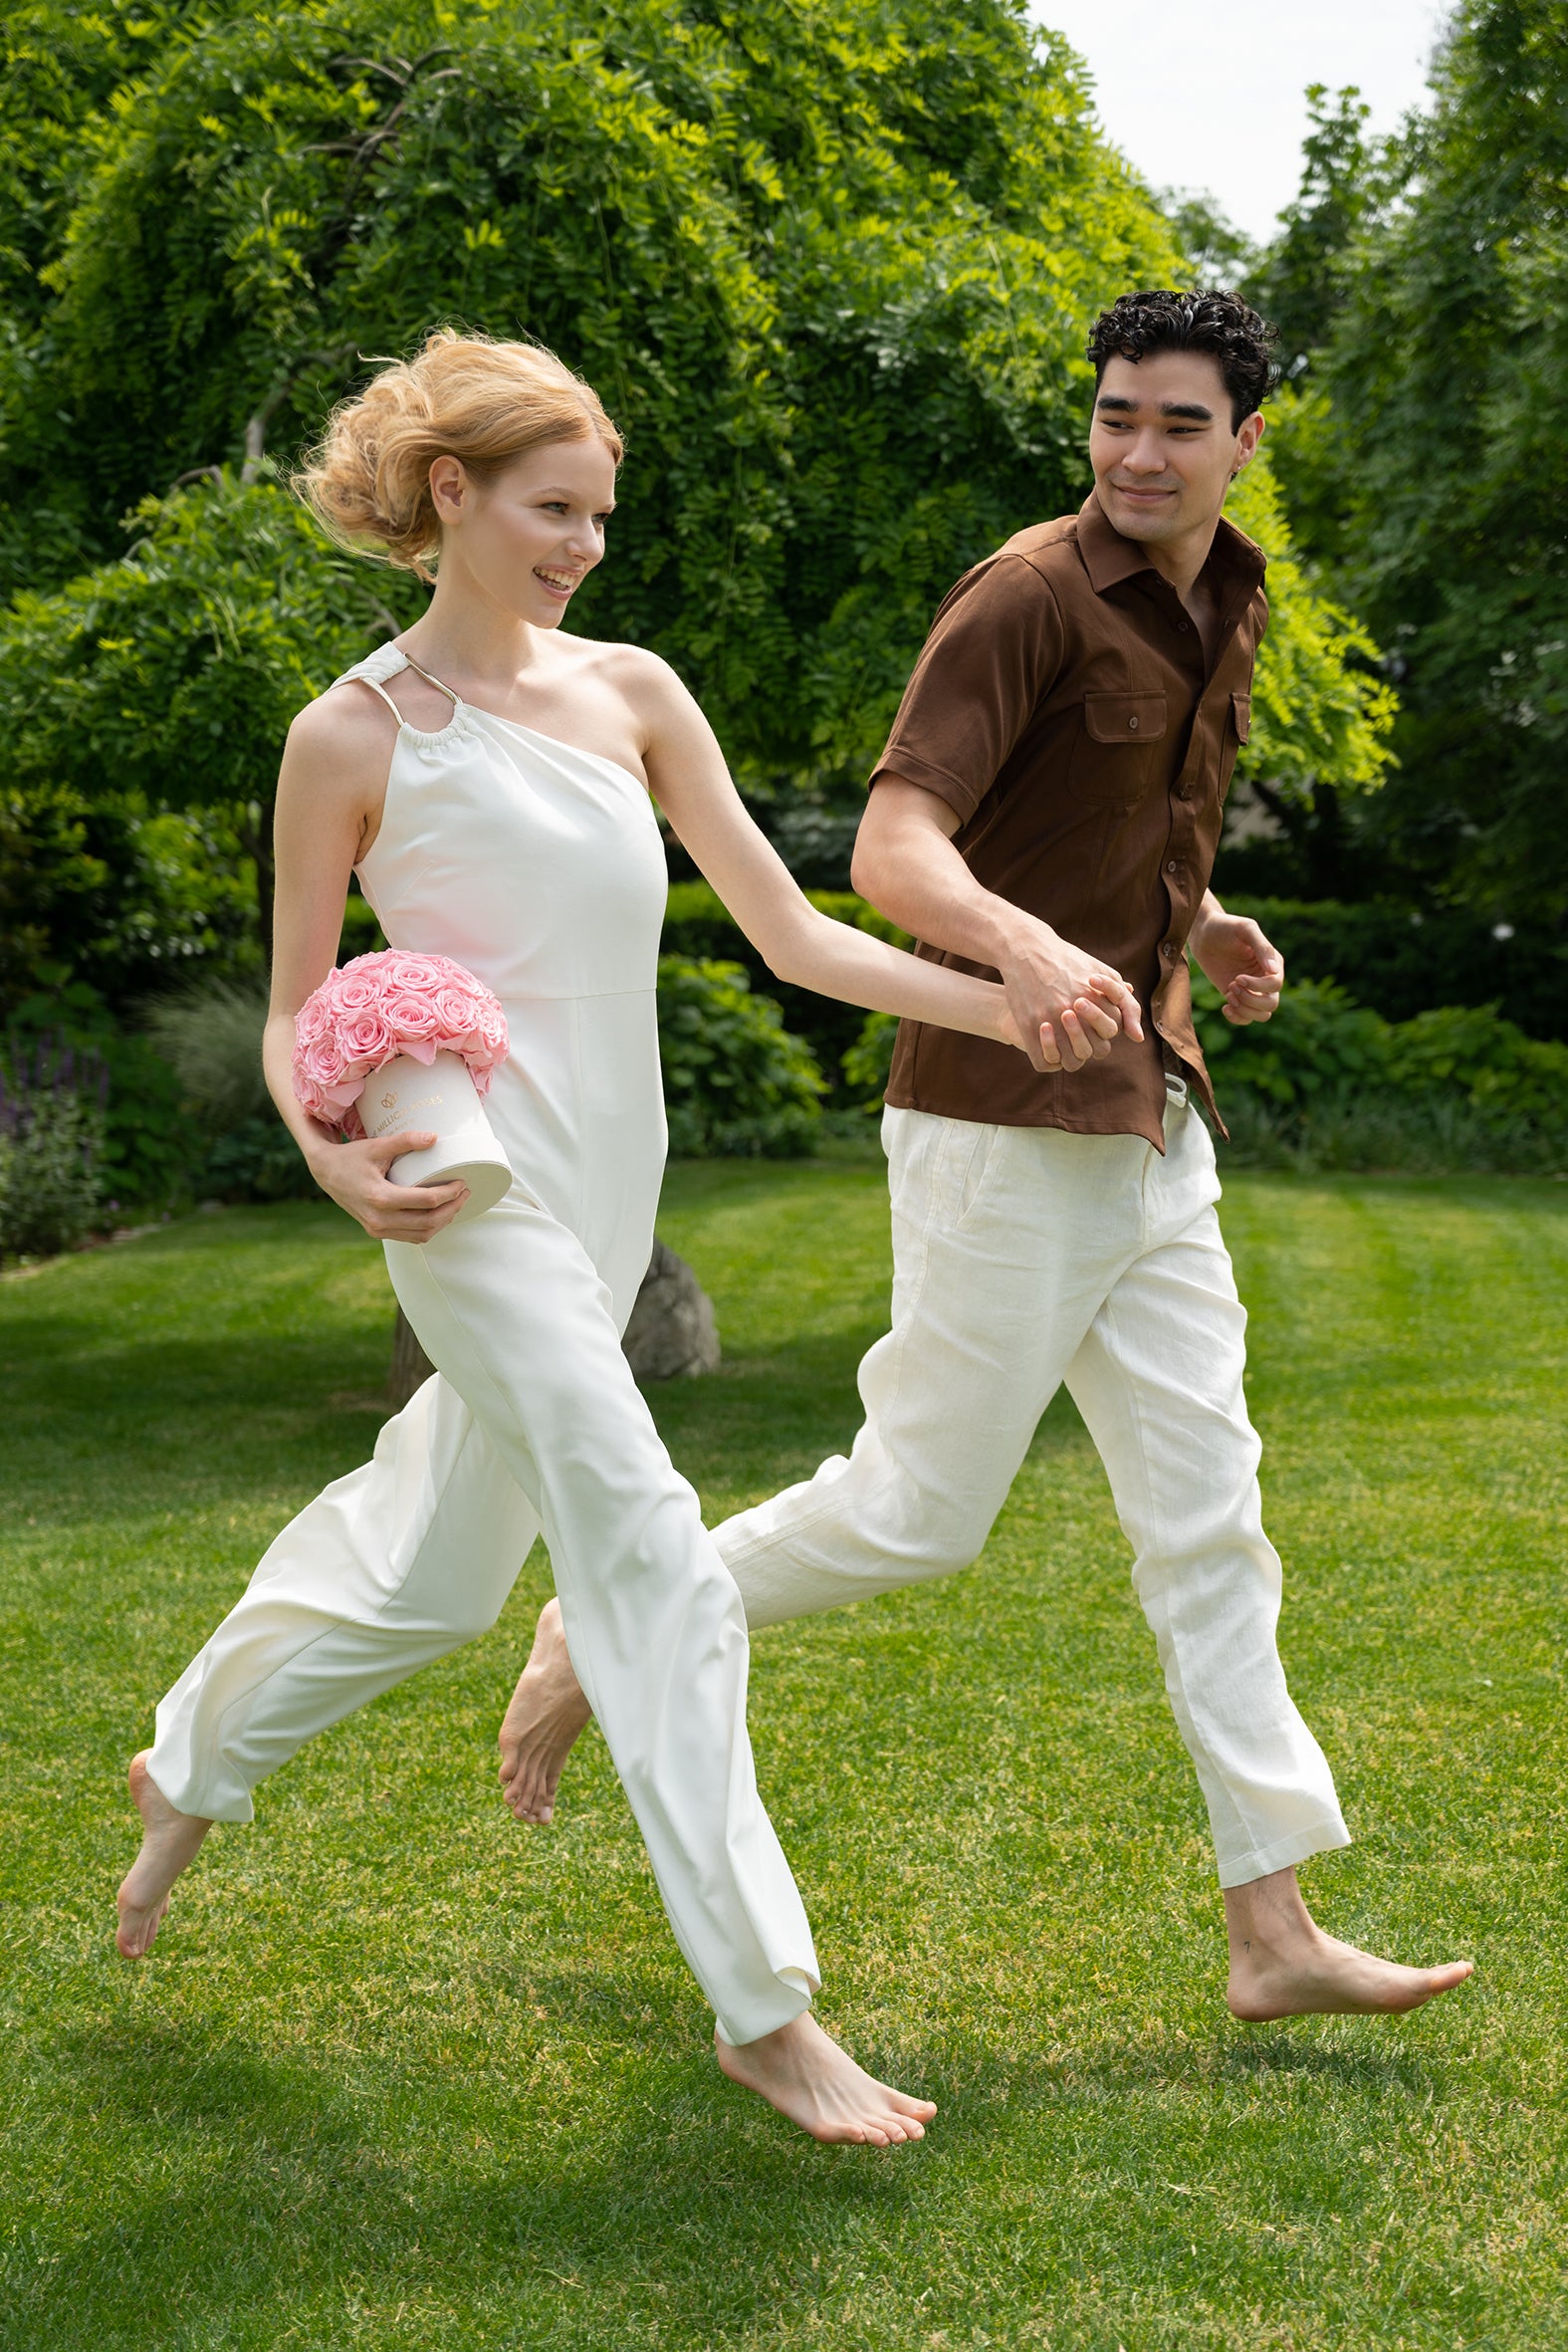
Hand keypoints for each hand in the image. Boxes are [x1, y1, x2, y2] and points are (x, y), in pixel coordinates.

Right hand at [306, 1128, 470, 1241]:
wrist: (325, 1172)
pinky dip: (428, 1228)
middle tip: (465, 1194)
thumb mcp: (378, 1146)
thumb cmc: (352, 1157)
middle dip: (452, 1209)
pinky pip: (410, 1237)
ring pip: (422, 1234)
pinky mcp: (377, 1231)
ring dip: (443, 1221)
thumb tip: (435, 1138)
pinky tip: (438, 1214)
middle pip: (428, 1222)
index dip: (449, 1193)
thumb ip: (406, 1141)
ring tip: (456, 1204)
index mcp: (380, 1197)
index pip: (426, 1201)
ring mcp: (377, 1228)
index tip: (462, 1183)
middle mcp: (379, 1219)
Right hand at [996, 915, 1144, 1073]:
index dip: (1103, 1027)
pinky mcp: (1028, 1026)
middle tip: (1075, 1027)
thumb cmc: (1067, 960)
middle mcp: (1076, 1010)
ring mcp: (1052, 1019)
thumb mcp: (1101, 972)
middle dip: (1090, 1042)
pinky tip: (1046, 1045)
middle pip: (1096, 1049)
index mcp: (1097, 998)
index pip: (1112, 1030)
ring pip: (1073, 1060)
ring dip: (1071, 1054)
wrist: (1027, 950)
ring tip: (1063, 1037)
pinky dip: (1048, 1058)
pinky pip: (1044, 1061)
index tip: (1087, 1014)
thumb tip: (1137, 1037)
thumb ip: (1123, 1000)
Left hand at [1189, 909, 1283, 1025]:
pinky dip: (1237, 1017)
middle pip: (1271, 1004)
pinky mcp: (1237, 997)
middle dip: (1251, 1000)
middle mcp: (1266, 979)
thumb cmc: (1226, 927)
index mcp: (1273, 963)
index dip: (1257, 986)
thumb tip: (1274, 971)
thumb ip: (1262, 947)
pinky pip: (1246, 1018)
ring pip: (1262, 1015)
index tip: (1237, 977)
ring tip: (1229, 994)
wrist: (1204, 934)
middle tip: (1232, 985)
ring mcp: (1252, 990)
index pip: (1276, 985)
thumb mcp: (1246, 930)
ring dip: (1245, 1010)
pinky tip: (1225, 1006)